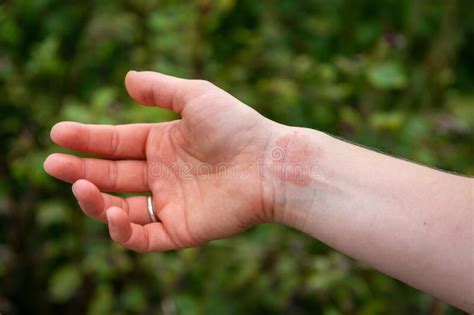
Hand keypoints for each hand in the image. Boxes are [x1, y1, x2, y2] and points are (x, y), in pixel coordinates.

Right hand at [44, 71, 282, 251]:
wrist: (269, 164)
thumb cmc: (237, 127)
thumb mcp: (196, 97)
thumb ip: (161, 89)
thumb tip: (126, 80)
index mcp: (163, 144)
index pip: (117, 143)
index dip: (87, 139)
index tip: (58, 133)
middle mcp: (163, 174)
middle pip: (113, 175)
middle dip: (81, 169)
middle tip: (52, 163)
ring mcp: (171, 203)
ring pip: (121, 208)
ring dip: (96, 200)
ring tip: (79, 186)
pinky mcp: (181, 230)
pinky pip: (143, 236)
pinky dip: (122, 230)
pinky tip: (112, 211)